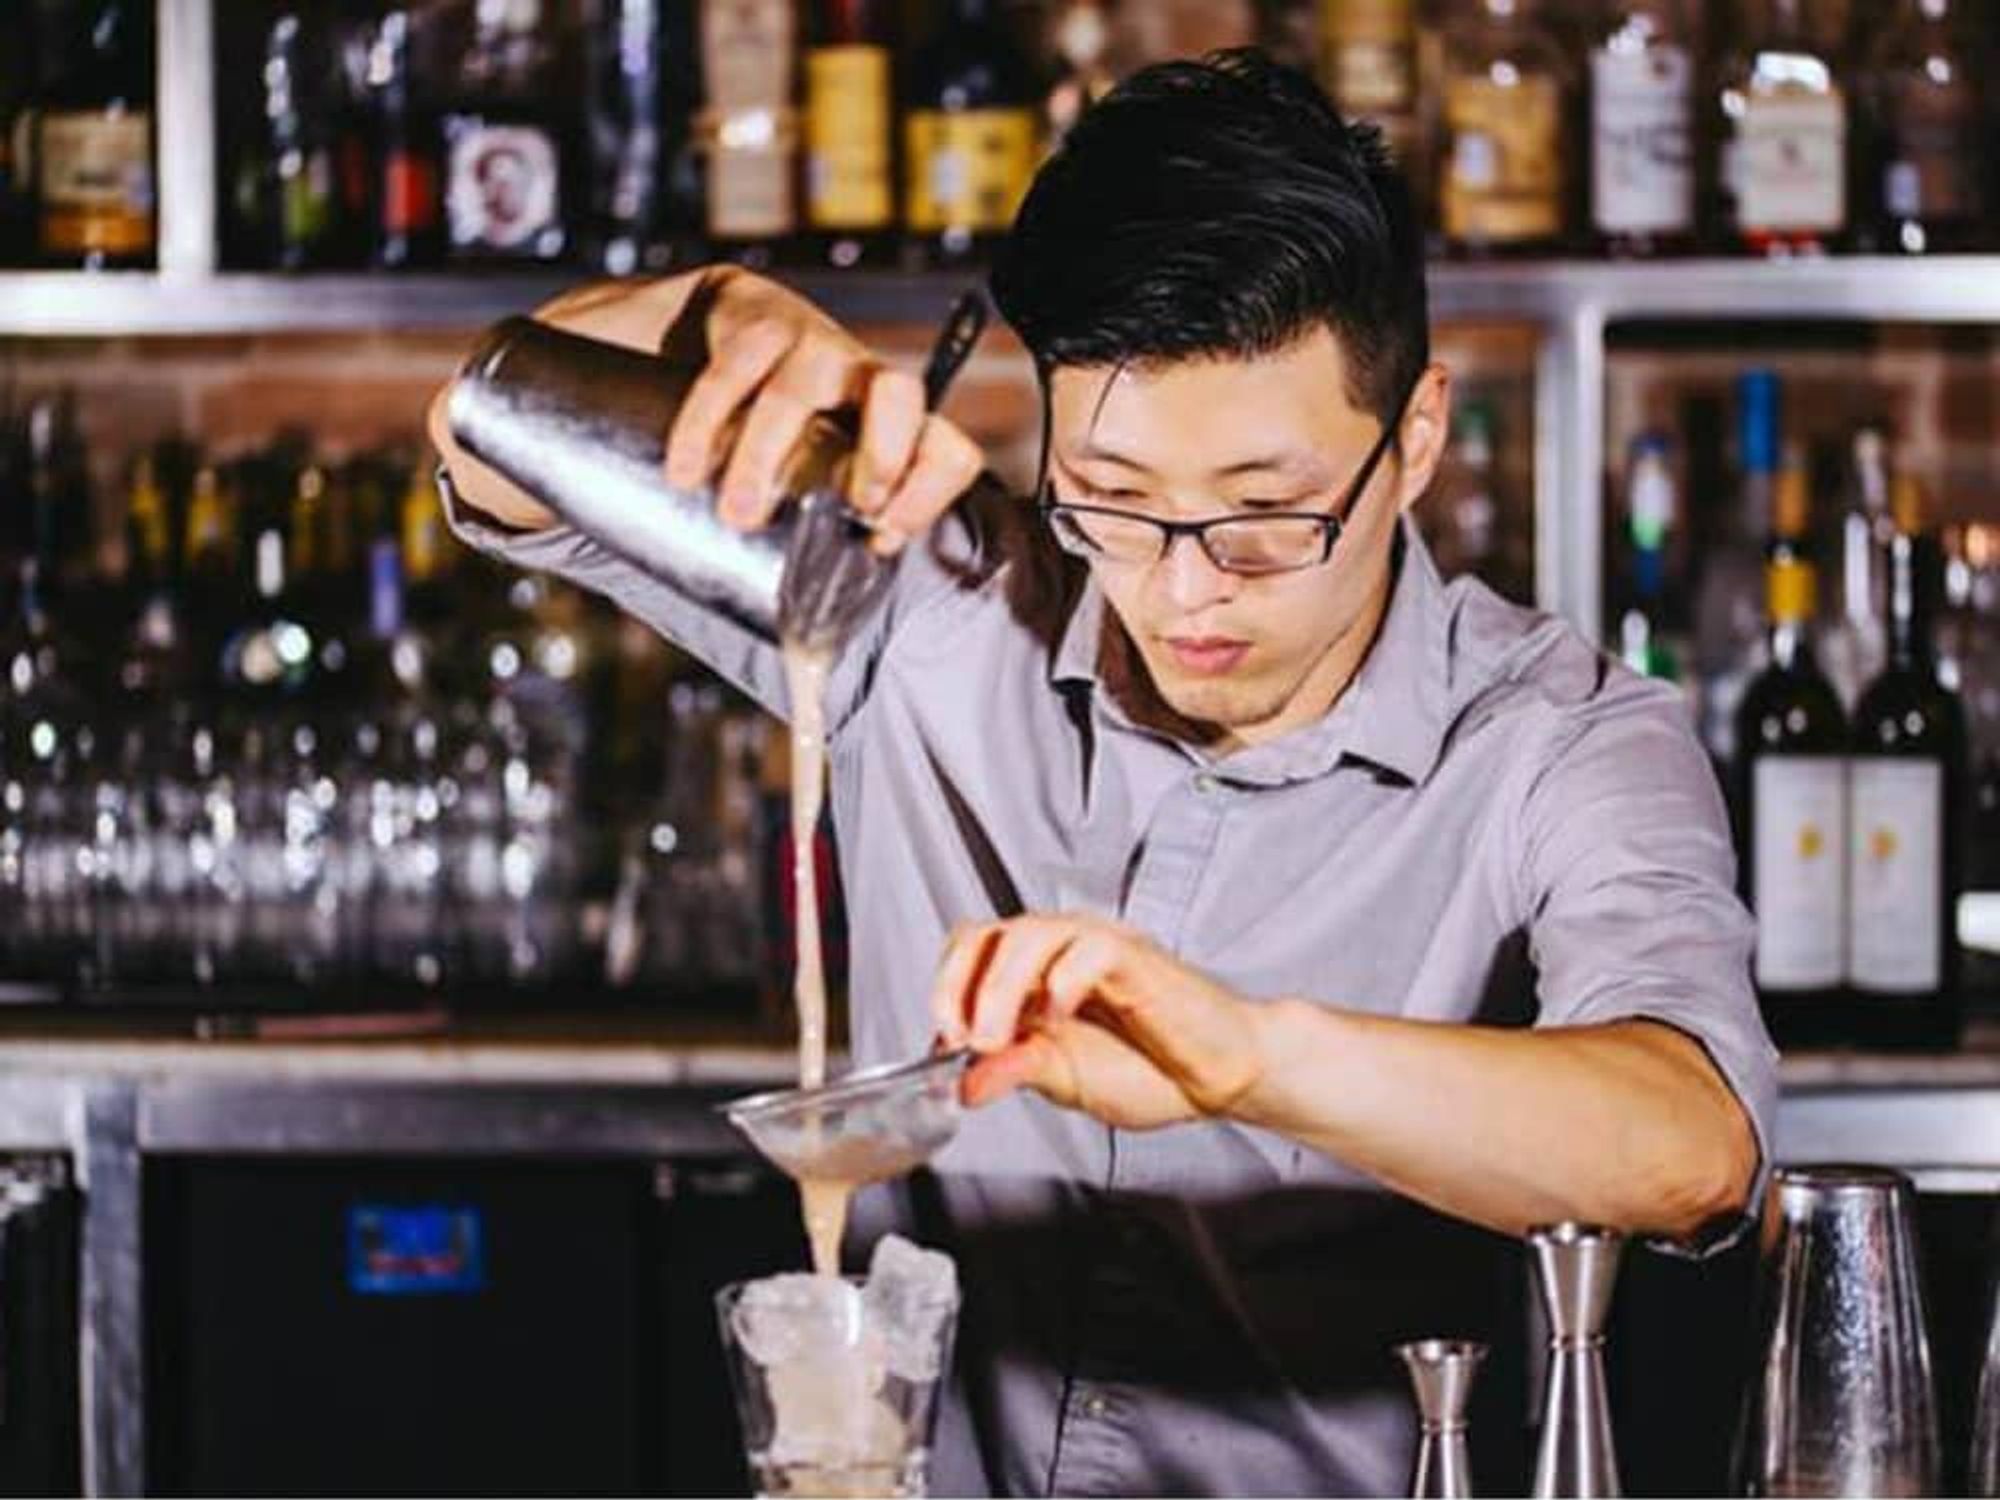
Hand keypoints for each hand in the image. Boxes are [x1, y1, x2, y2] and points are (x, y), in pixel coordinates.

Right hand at [556, 268, 982, 552]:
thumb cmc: (779, 425)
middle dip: (880, 455)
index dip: (930, 494)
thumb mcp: (813, 468)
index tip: (881, 538)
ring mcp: (814, 345)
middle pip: (902, 395)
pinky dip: (705, 425)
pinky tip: (686, 470)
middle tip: (845, 507)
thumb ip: (822, 522)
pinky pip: (733, 372)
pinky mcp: (758, 325)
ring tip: (737, 513)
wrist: (723, 326)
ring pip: (797, 392)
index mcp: (895, 425)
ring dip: (766, 457)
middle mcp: (865, 380)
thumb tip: (812, 633)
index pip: (948, 449)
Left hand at [929, 913, 1269, 1129]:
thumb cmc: (1153, 1069)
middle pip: (989, 933)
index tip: (944, 1041)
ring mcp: (1099, 946)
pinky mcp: (1136, 957)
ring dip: (1000, 989)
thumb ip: (1016, 1071)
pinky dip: (1063, 980)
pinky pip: (1090, 948)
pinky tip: (1060, 1016)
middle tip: (962, 1039)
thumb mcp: (1064, 1079)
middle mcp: (1063, 948)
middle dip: (961, 985)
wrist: (1222, 1076)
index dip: (945, 988)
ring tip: (996, 1039)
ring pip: (1031, 934)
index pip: (971, 949)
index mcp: (1038, 972)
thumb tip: (962, 1083)